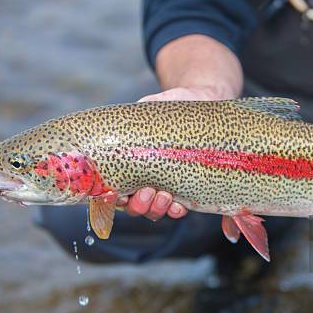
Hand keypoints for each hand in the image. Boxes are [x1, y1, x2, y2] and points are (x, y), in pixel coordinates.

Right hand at [118, 86, 228, 221]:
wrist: (199, 101)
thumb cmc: (167, 106)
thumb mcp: (145, 109)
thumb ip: (131, 120)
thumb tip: (117, 127)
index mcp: (129, 165)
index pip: (114, 190)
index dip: (112, 198)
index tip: (118, 193)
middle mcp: (145, 180)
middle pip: (134, 206)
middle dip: (138, 204)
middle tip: (147, 191)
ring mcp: (166, 186)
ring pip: (155, 210)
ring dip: (156, 208)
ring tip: (164, 195)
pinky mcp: (188, 188)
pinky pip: (178, 209)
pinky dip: (176, 211)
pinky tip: (178, 205)